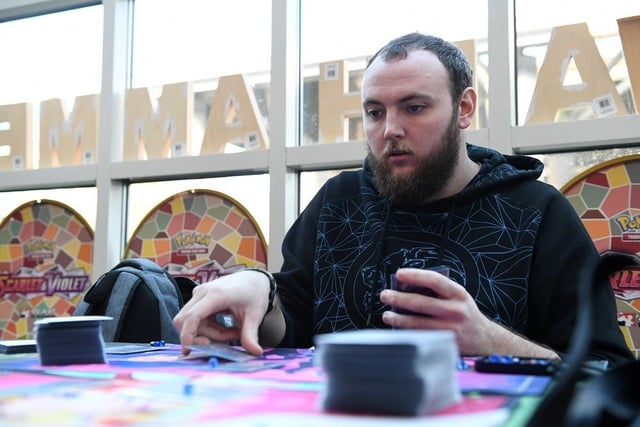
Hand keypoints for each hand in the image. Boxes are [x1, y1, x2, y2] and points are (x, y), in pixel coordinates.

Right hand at [173, 270, 270, 355]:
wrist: (254, 280)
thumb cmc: (254, 294)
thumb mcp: (254, 316)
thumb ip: (251, 335)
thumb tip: (256, 352)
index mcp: (216, 295)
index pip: (192, 316)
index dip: (188, 335)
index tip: (192, 350)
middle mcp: (203, 292)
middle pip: (185, 321)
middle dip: (200, 336)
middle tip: (225, 340)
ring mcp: (199, 294)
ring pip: (189, 321)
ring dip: (207, 332)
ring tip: (230, 332)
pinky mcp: (199, 299)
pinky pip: (195, 319)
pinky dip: (207, 328)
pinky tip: (224, 327)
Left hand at [379, 268, 558, 358]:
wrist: (485, 339)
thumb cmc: (465, 313)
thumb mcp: (458, 297)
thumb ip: (437, 292)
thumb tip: (407, 287)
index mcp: (458, 294)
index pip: (434, 280)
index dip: (415, 276)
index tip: (399, 274)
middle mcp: (456, 311)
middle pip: (421, 303)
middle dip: (399, 298)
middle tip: (385, 295)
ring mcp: (450, 329)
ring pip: (418, 324)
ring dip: (399, 319)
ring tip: (387, 315)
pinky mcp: (445, 344)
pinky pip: (421, 337)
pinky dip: (408, 333)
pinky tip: (398, 329)